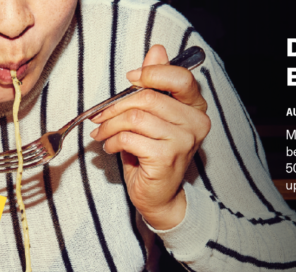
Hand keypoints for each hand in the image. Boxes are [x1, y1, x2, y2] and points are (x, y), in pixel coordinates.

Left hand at [90, 45, 210, 229]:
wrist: (157, 196)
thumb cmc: (152, 155)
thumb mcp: (152, 116)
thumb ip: (155, 84)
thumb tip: (156, 51)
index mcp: (195, 108)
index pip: (179, 78)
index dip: (151, 74)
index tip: (130, 80)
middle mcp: (195, 123)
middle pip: (149, 98)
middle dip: (116, 106)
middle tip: (100, 116)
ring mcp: (183, 141)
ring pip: (135, 117)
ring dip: (110, 125)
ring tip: (102, 134)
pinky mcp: (166, 158)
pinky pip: (130, 138)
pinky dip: (112, 141)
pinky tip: (110, 147)